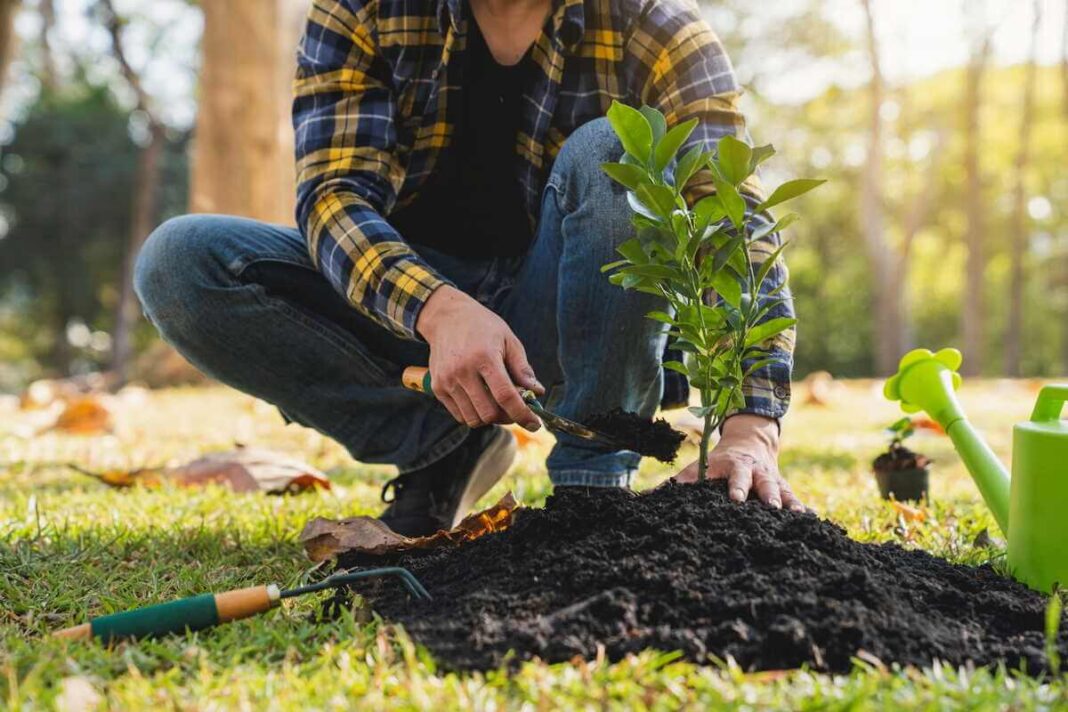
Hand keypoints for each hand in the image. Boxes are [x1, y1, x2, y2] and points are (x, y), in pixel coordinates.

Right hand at [416, 285, 543, 430]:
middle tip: (515, 410)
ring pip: (473, 419)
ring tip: (498, 404)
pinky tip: (481, 400)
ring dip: (490, 418)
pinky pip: (459, 415)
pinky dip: (474, 414)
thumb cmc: (483, 327)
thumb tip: (537, 392)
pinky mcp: (437, 388)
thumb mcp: (508, 340)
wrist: (446, 318)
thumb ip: (522, 368)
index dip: (522, 414)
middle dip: (507, 418)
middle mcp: (462, 371)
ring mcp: (447, 381)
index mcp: (484, 357)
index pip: (505, 396)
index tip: (534, 424)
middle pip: (489, 413)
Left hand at [674, 414, 803, 510]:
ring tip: (794, 515)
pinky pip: (794, 496)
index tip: (736, 499)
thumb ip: (679, 483)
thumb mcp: (701, 466)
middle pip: (762, 482)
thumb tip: (647, 497)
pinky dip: (801, 506)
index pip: (734, 476)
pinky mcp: (784, 486)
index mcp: (733, 465)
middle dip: (766, 494)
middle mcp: (754, 471)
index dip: (736, 487)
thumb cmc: (719, 461)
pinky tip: (809, 519)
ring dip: (787, 501)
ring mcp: (771, 478)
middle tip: (771, 507)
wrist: (751, 441)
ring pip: (781, 489)